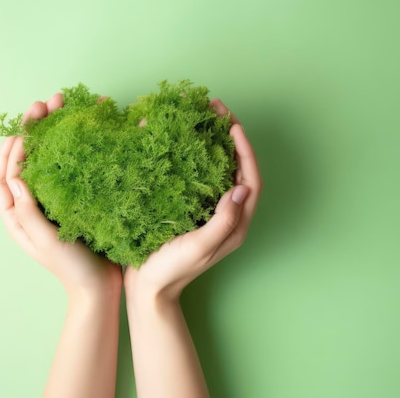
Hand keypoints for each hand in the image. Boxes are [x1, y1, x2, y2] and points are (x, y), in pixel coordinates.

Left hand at [0, 94, 121, 295]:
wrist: (101, 285)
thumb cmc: (71, 268)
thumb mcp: (46, 241)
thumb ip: (28, 211)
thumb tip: (14, 177)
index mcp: (15, 215)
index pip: (5, 176)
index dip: (11, 151)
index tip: (25, 130)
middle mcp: (30, 202)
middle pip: (24, 160)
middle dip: (31, 130)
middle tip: (44, 104)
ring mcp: (53, 197)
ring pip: (47, 157)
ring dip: (52, 130)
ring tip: (63, 103)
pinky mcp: (73, 194)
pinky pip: (68, 164)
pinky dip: (74, 144)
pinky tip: (85, 125)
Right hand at [124, 99, 262, 300]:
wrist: (148, 289)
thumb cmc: (172, 271)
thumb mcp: (200, 248)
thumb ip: (223, 221)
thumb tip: (242, 188)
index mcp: (235, 224)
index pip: (250, 180)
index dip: (245, 151)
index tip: (233, 126)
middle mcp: (226, 214)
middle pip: (236, 169)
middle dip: (230, 138)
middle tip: (216, 110)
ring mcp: (207, 211)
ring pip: (217, 169)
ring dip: (212, 142)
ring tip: (200, 117)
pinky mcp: (190, 209)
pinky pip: (198, 177)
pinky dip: (193, 156)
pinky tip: (181, 141)